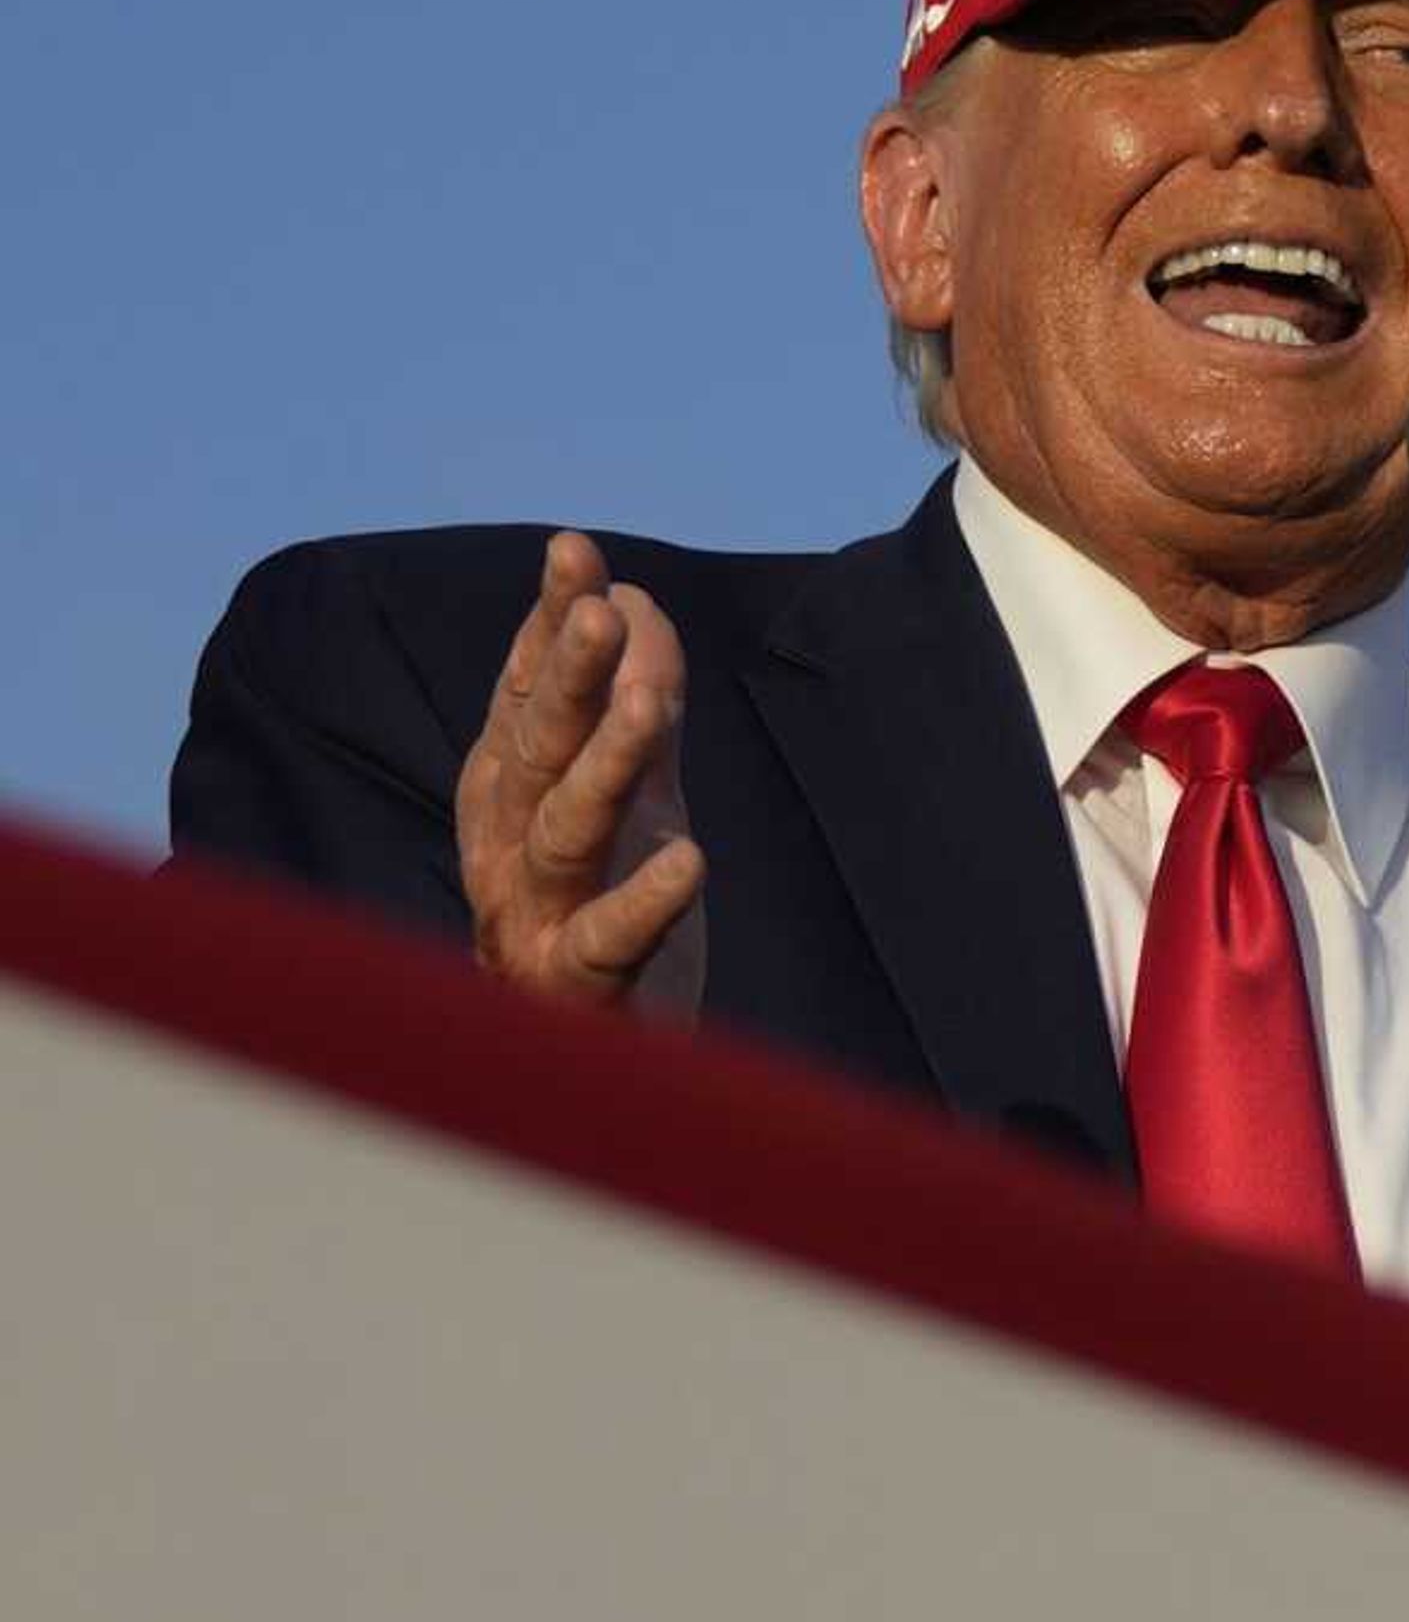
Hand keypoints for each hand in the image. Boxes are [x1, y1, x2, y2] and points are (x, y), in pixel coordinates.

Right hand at [456, 531, 707, 1012]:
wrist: (592, 1070)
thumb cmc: (602, 914)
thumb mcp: (629, 796)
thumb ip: (635, 706)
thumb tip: (633, 600)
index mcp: (509, 796)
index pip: (528, 694)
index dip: (548, 624)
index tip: (574, 551)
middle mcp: (506, 850)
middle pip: (538, 750)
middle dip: (565, 676)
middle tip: (600, 606)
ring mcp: (533, 921)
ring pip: (564, 832)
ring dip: (604, 764)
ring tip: (645, 703)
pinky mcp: (578, 993)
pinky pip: (605, 945)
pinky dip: (642, 903)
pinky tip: (690, 861)